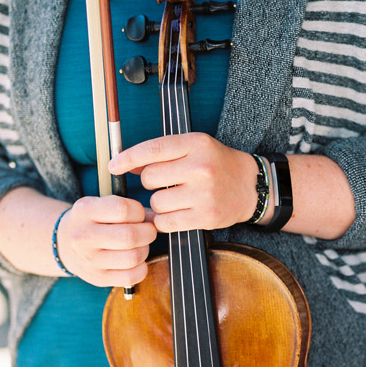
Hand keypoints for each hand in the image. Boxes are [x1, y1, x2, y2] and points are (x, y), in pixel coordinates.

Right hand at [55, 195, 156, 287]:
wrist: (66, 243)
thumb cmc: (96, 221)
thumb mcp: (104, 205)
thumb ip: (133, 210)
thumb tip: (159, 220)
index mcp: (85, 210)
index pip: (123, 209)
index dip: (139, 212)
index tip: (138, 216)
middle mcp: (83, 236)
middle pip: (130, 236)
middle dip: (148, 233)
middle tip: (146, 232)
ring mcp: (89, 260)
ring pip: (133, 257)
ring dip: (145, 250)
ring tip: (139, 246)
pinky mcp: (97, 278)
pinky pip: (131, 277)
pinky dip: (141, 268)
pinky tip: (136, 261)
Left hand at [110, 133, 257, 233]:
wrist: (252, 186)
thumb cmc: (217, 165)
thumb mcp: (194, 147)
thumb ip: (162, 153)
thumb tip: (125, 163)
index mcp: (196, 144)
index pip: (152, 150)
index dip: (127, 158)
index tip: (113, 166)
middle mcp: (201, 167)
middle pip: (150, 178)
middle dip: (151, 183)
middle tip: (167, 183)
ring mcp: (205, 193)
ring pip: (157, 203)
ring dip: (159, 204)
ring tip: (176, 199)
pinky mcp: (206, 216)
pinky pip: (166, 222)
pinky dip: (165, 220)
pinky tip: (177, 213)